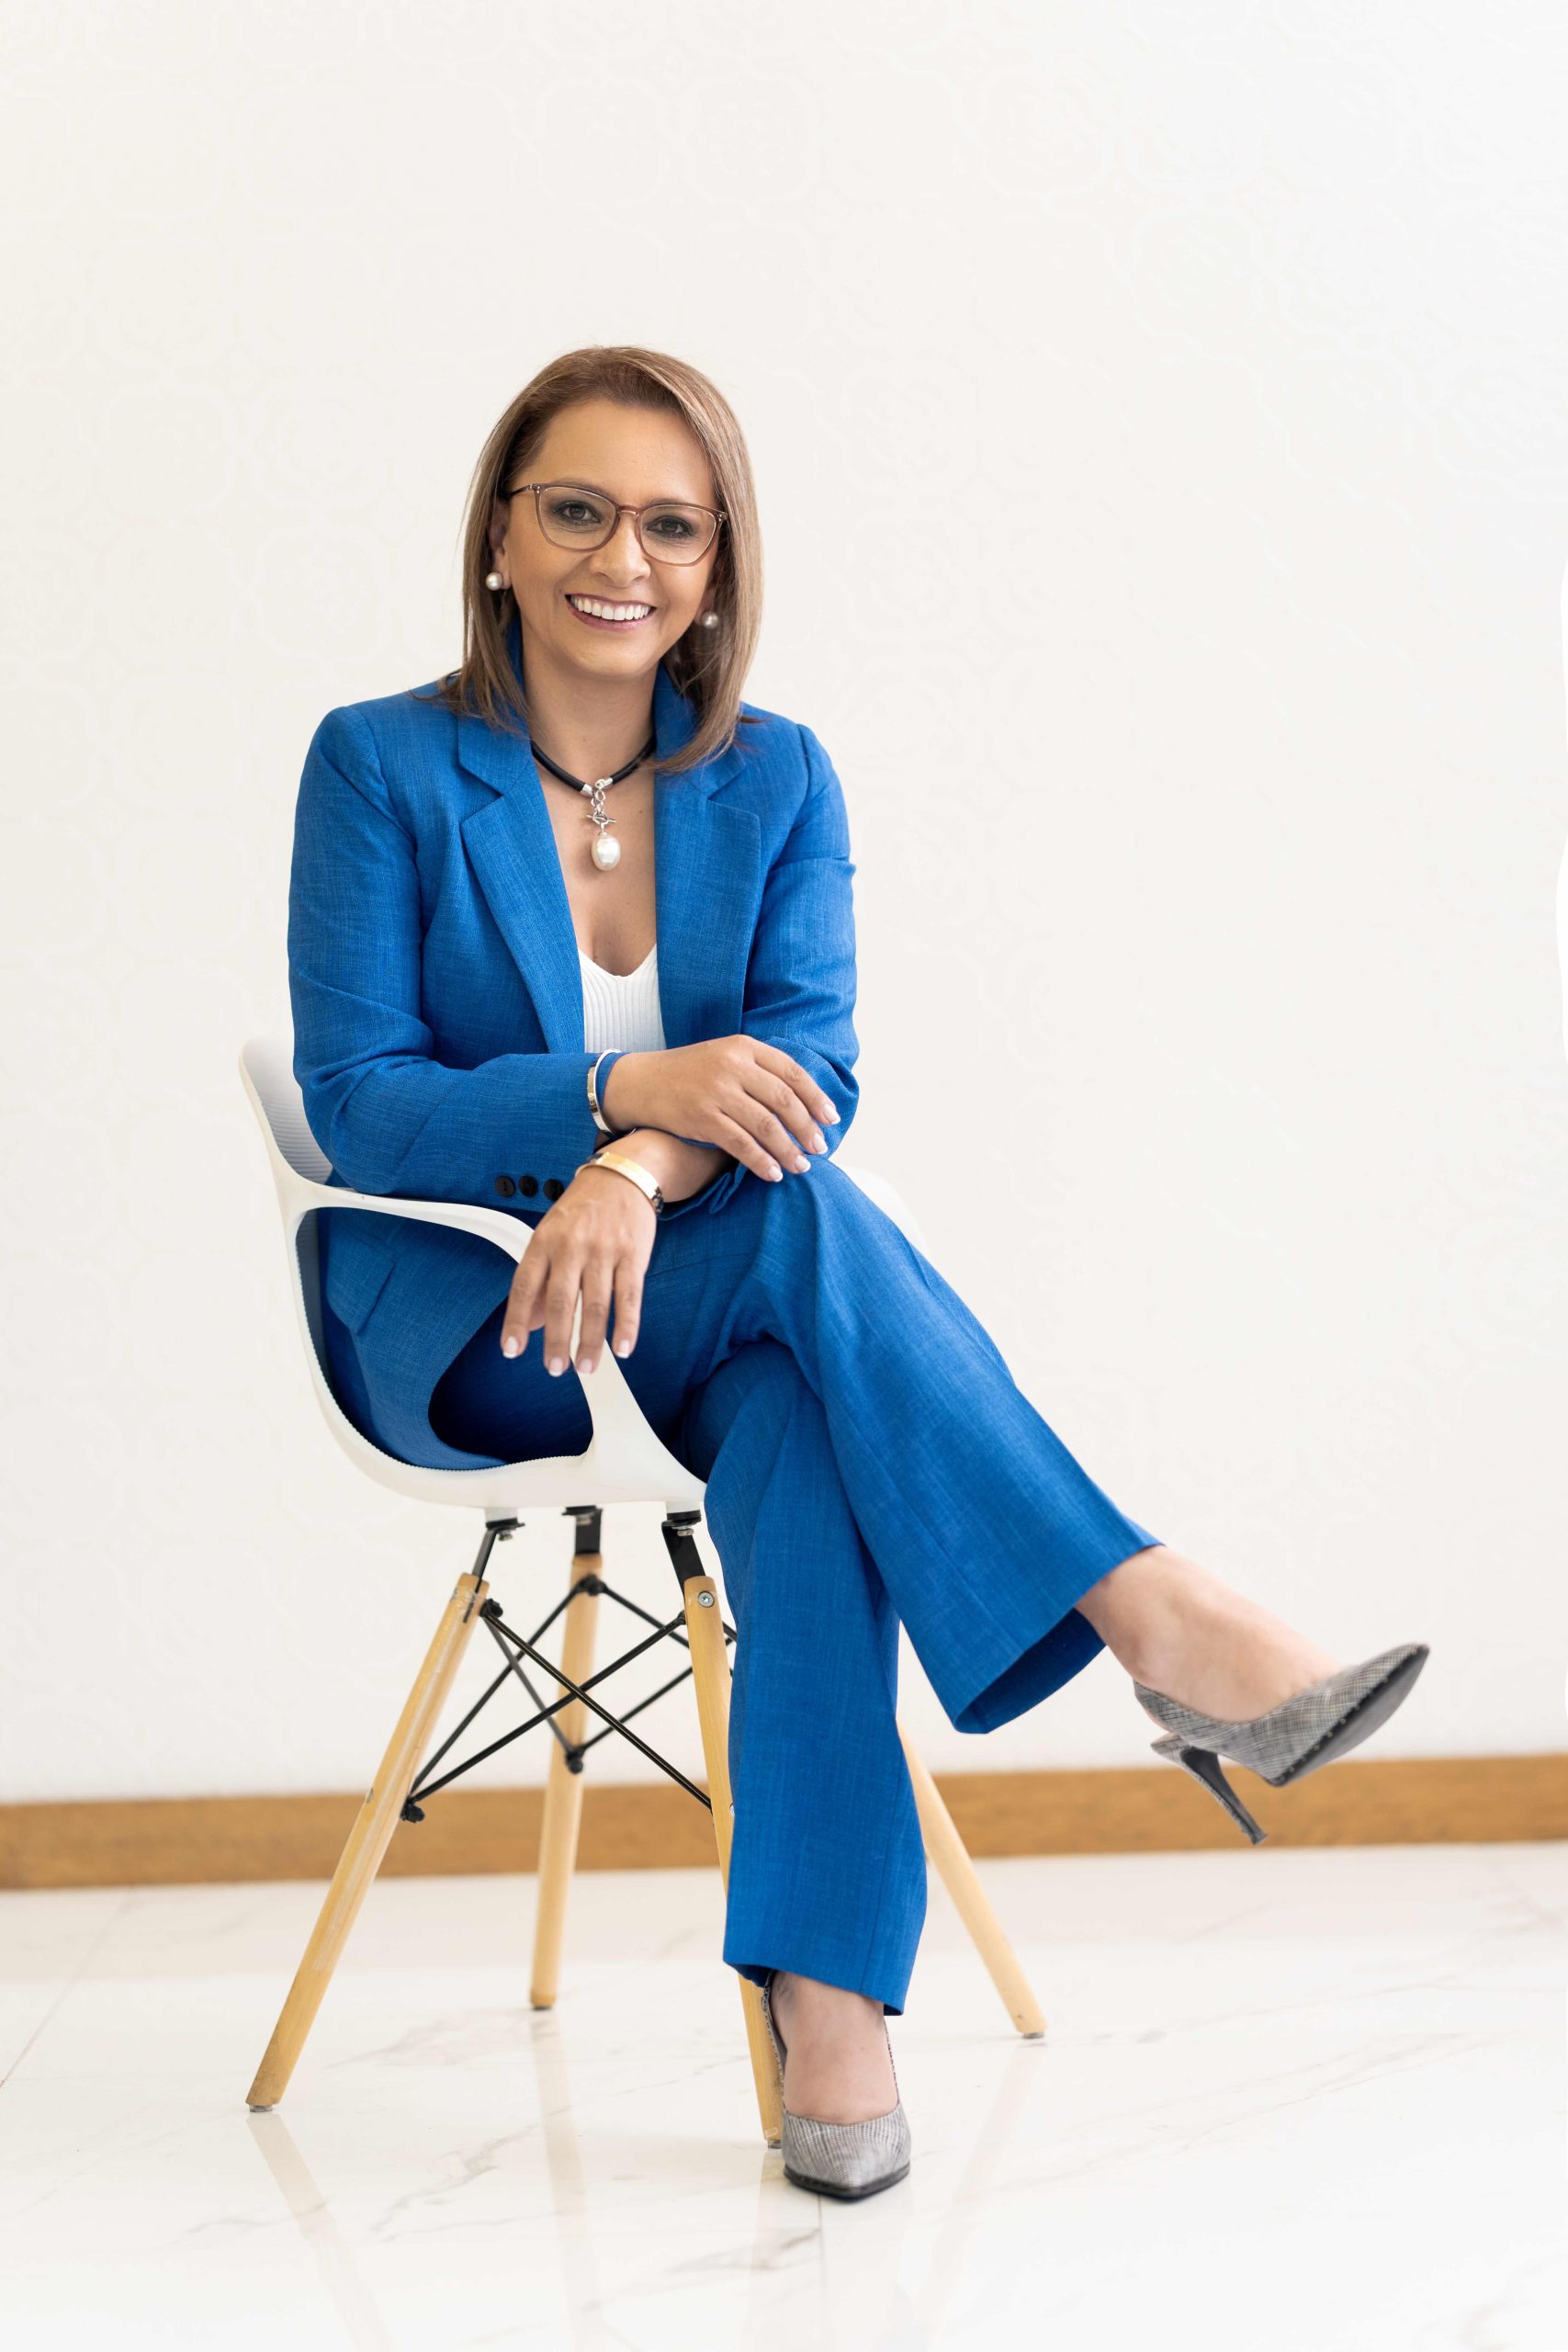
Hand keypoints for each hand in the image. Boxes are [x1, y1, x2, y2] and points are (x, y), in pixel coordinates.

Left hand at [500, 1157, 656, 1375]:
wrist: (622, 1175)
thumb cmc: (583, 1210)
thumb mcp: (551, 1235)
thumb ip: (542, 1280)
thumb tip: (533, 1324)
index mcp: (544, 1240)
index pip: (525, 1285)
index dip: (517, 1320)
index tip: (512, 1350)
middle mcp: (572, 1246)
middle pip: (562, 1300)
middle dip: (557, 1339)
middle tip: (555, 1368)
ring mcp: (604, 1250)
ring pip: (596, 1303)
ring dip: (591, 1341)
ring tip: (586, 1367)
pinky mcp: (633, 1254)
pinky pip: (629, 1296)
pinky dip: (626, 1325)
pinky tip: (623, 1348)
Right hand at [603, 1038, 838, 1182]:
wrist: (640, 1082)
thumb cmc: (688, 1073)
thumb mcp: (723, 1056)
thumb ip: (758, 1069)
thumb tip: (801, 1100)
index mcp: (743, 1047)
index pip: (792, 1072)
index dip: (816, 1097)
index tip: (831, 1118)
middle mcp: (733, 1066)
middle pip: (783, 1100)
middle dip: (807, 1127)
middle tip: (820, 1148)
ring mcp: (717, 1092)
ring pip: (765, 1125)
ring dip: (788, 1149)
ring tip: (801, 1166)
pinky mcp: (702, 1118)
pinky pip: (741, 1144)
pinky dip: (761, 1161)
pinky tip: (773, 1174)